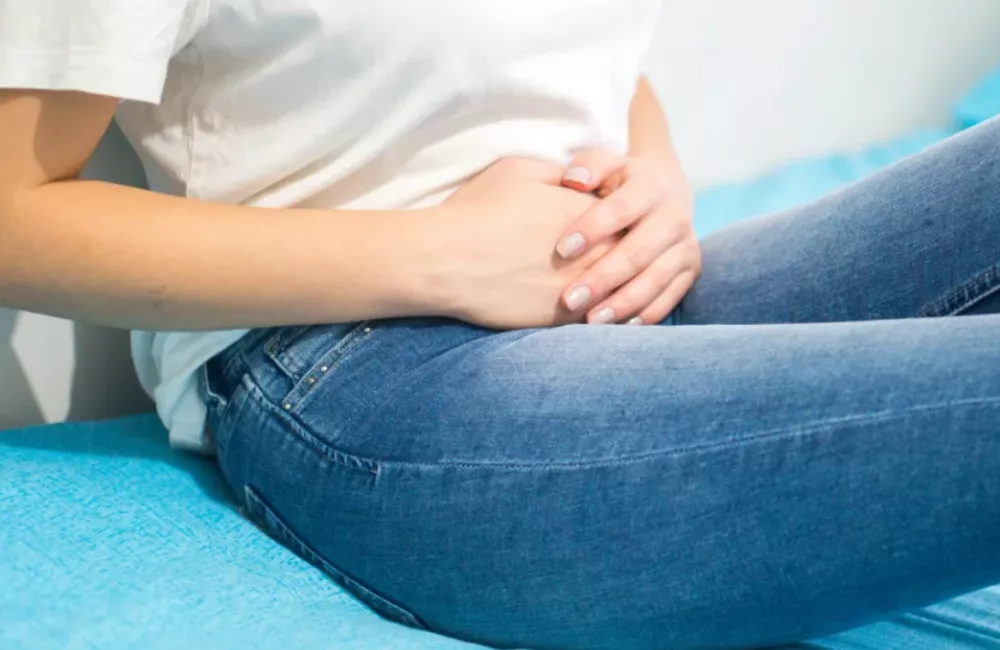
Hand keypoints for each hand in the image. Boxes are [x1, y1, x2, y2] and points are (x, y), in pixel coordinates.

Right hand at [432, 158, 621, 328]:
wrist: (447, 260)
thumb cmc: (478, 210)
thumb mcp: (520, 169)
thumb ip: (559, 174)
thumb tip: (578, 180)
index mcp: (587, 211)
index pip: (626, 214)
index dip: (620, 218)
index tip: (614, 220)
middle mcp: (593, 252)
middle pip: (631, 255)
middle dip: (628, 255)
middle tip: (625, 256)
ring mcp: (581, 289)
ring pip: (620, 292)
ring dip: (621, 290)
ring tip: (618, 289)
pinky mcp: (562, 320)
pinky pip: (597, 321)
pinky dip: (602, 316)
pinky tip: (598, 313)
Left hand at [556, 150, 700, 324]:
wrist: (667, 190)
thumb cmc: (621, 181)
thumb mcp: (607, 164)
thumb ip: (589, 166)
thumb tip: (573, 179)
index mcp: (651, 186)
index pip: (621, 209)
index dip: (592, 229)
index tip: (561, 250)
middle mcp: (674, 216)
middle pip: (638, 252)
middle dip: (603, 278)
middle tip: (570, 299)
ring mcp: (686, 245)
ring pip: (656, 279)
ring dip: (623, 303)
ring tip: (591, 321)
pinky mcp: (691, 269)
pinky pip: (670, 297)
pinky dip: (646, 314)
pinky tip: (619, 327)